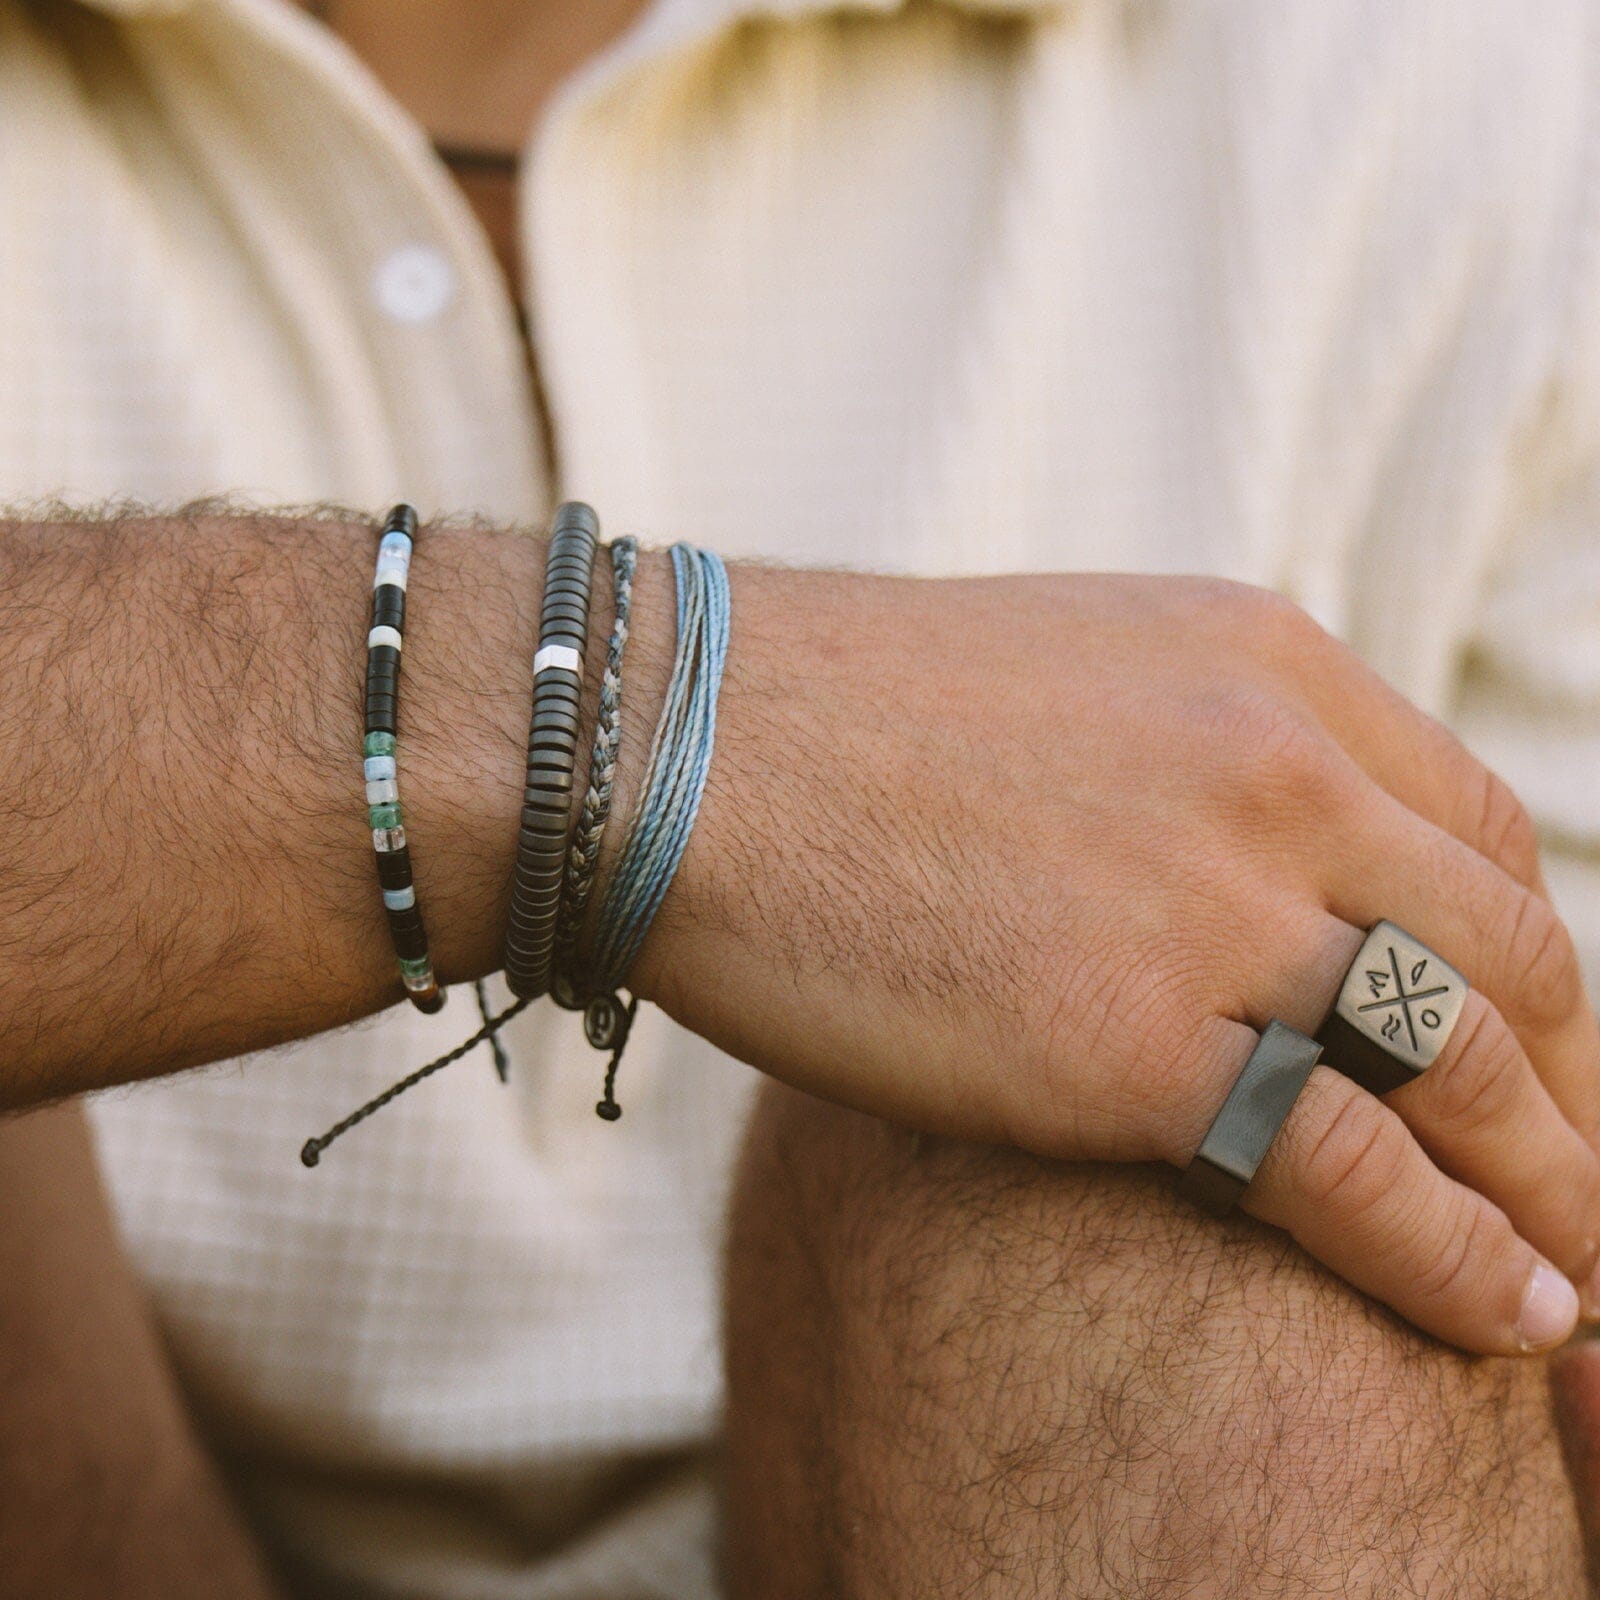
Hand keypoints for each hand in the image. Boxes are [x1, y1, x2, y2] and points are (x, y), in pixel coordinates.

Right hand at [635, 569, 1599, 1355]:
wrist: (671, 748)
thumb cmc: (830, 720)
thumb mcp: (1061, 681)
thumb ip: (1181, 755)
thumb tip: (1236, 859)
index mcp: (1261, 669)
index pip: (1476, 831)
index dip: (1528, 960)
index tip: (1525, 1051)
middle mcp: (1273, 771)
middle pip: (1507, 952)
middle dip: (1567, 1083)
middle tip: (1573, 1174)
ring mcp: (1212, 904)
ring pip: (1470, 1066)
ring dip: (1554, 1186)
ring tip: (1579, 1278)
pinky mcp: (1130, 1043)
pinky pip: (1357, 1171)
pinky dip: (1459, 1258)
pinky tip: (1510, 1317)